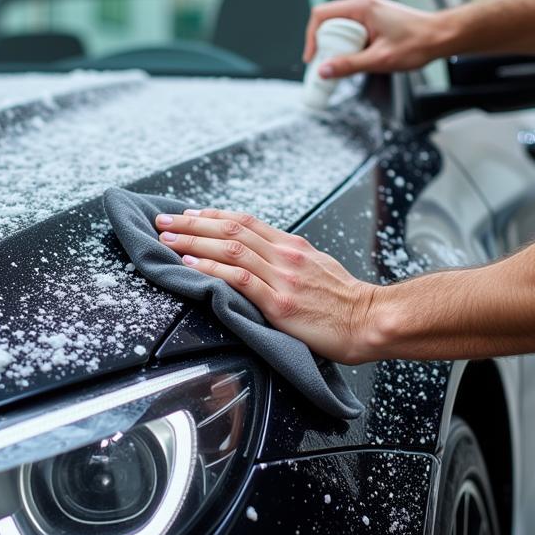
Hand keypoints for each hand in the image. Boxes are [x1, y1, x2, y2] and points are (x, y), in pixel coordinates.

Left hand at [154, 208, 373, 365]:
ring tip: (168, 240)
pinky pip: (239, 280)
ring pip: (230, 250)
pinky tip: (192, 264)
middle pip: (231, 230)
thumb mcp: (317, 266)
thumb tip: (261, 254)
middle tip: (164, 221)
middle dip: (192, 224)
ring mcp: (282, 278)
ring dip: (193, 242)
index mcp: (293, 246)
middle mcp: (285, 256)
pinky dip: (211, 269)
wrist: (370, 320)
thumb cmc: (346, 301)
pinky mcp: (279, 303)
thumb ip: (289, 258)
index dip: (212, 216)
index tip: (188, 215)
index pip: (245, 221)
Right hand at [302, 0, 448, 78]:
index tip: (312, 57)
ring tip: (346, 63)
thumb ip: (348, 65)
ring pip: (339, 27)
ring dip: (337, 46)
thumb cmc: (417, 42)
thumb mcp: (379, 59)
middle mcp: (362, 4)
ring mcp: (368, 10)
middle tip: (329, 64)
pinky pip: (352, 30)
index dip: (311, 37)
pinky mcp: (374, 19)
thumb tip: (324, 70)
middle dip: (324, 44)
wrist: (440, 36)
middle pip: (327, 22)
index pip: (320, 15)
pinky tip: (358, 58)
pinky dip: (348, 44)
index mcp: (360, 7)